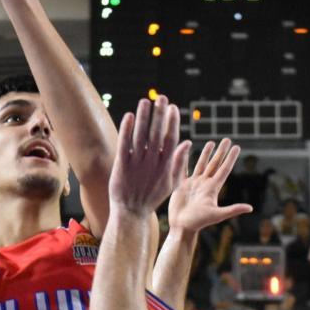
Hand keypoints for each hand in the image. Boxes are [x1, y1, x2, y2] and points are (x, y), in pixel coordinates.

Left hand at [109, 96, 190, 214]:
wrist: (131, 212)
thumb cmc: (152, 197)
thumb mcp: (171, 182)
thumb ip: (179, 162)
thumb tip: (187, 142)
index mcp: (166, 165)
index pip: (171, 139)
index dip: (172, 122)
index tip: (173, 108)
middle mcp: (152, 162)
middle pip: (157, 133)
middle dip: (160, 114)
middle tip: (161, 98)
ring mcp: (137, 164)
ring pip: (141, 136)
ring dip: (143, 117)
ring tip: (145, 101)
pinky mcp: (122, 165)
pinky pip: (125, 144)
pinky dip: (127, 130)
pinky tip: (129, 116)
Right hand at [167, 139, 251, 232]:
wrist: (182, 227)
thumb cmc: (199, 222)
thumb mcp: (217, 215)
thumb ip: (233, 210)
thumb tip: (250, 208)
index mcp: (213, 188)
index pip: (224, 169)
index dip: (231, 158)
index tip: (237, 147)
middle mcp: (204, 183)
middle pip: (215, 163)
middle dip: (221, 151)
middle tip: (227, 139)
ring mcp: (193, 183)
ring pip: (201, 164)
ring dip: (206, 153)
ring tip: (211, 142)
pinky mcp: (181, 185)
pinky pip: (183, 168)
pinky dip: (184, 158)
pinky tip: (186, 149)